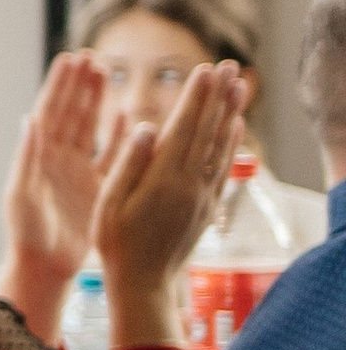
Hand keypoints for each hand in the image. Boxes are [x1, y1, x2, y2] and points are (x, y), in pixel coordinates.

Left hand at [0, 50, 106, 336]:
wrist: (43, 267)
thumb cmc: (26, 234)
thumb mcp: (22, 195)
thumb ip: (28, 157)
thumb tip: (30, 118)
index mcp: (37, 156)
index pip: (49, 111)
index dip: (60, 85)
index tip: (70, 58)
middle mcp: (57, 159)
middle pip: (71, 113)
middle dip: (80, 85)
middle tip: (92, 57)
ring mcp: (79, 171)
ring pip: (90, 128)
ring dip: (98, 101)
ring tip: (106, 72)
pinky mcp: (98, 187)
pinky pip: (111, 155)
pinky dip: (118, 134)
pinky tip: (128, 113)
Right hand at [94, 57, 247, 340]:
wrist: (143, 282)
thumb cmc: (116, 243)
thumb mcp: (109, 203)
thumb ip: (128, 163)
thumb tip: (146, 126)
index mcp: (163, 179)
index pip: (184, 128)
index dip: (196, 97)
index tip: (206, 69)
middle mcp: (189, 184)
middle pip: (208, 131)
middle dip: (219, 96)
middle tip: (230, 66)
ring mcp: (202, 196)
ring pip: (221, 146)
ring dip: (231, 113)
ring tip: (240, 86)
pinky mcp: (207, 207)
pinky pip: (224, 167)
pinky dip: (232, 143)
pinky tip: (236, 127)